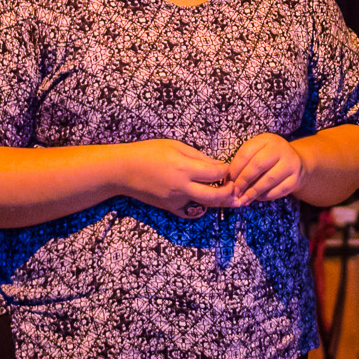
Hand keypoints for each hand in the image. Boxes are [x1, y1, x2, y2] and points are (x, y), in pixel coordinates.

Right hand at [119, 138, 233, 217]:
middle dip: (230, 192)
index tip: (227, 167)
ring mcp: (176, 200)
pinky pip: (191, 212)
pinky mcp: (170, 208)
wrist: (123, 170)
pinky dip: (200, 207)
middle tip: (235, 187)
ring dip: (220, 202)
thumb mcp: (175, 146)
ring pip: (206, 205)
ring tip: (228, 196)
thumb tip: (217, 165)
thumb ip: (199, 156)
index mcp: (184, 168)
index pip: (216, 173)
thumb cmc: (148, 152)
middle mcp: (182, 186)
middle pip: (216, 196)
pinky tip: (204, 201)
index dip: (226, 170)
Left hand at [216, 133, 304, 205]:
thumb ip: (244, 163)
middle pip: (257, 165)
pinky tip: (257, 198)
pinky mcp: (296, 178)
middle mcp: (280, 148)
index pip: (246, 153)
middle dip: (243, 181)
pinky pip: (278, 190)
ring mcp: (290, 163)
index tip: (227, 181)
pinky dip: (265, 196)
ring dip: (253, 192)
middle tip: (235, 192)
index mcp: (266, 139)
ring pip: (268, 180)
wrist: (296, 163)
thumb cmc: (269, 159)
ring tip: (243, 199)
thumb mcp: (257, 153)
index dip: (234, 169)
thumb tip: (228, 182)